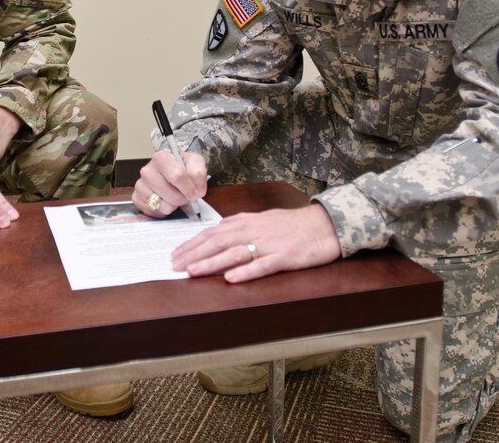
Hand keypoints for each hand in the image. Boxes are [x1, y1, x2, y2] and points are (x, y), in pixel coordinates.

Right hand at [132, 150, 206, 217]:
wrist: (169, 172)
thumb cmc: (181, 167)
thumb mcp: (195, 162)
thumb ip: (199, 172)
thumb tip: (197, 190)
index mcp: (160, 158)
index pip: (177, 176)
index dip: (189, 188)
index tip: (195, 192)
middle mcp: (147, 171)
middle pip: (172, 196)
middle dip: (183, 198)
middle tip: (185, 194)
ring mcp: (140, 185)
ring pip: (164, 207)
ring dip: (174, 205)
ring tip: (174, 196)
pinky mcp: (136, 198)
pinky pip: (155, 213)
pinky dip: (164, 211)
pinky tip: (165, 201)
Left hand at [171, 204, 341, 282]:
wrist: (324, 225)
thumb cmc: (292, 225)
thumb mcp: (261, 220)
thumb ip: (239, 225)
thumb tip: (217, 231)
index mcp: (246, 223)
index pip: (212, 233)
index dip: (192, 244)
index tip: (175, 254)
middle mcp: (253, 231)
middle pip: (218, 242)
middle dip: (194, 254)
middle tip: (175, 265)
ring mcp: (268, 244)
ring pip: (235, 253)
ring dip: (212, 262)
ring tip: (193, 271)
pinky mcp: (284, 257)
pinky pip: (262, 265)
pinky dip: (246, 271)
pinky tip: (232, 278)